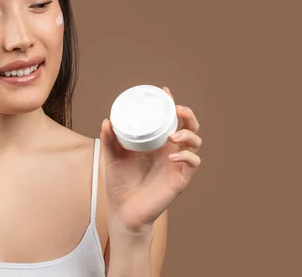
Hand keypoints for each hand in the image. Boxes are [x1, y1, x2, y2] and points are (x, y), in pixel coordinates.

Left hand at [100, 86, 201, 232]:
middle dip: (188, 115)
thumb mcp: (112, 156)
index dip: (170, 104)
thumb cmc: (120, 182)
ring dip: (189, 134)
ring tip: (173, 135)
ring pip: (195, 142)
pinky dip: (187, 157)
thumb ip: (109, 140)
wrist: (123, 210)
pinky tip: (173, 156)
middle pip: (189, 126)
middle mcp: (169, 150)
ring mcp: (176, 164)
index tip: (165, 91)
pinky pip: (192, 163)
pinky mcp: (180, 178)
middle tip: (177, 110)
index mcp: (155, 142)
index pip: (168, 119)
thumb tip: (106, 121)